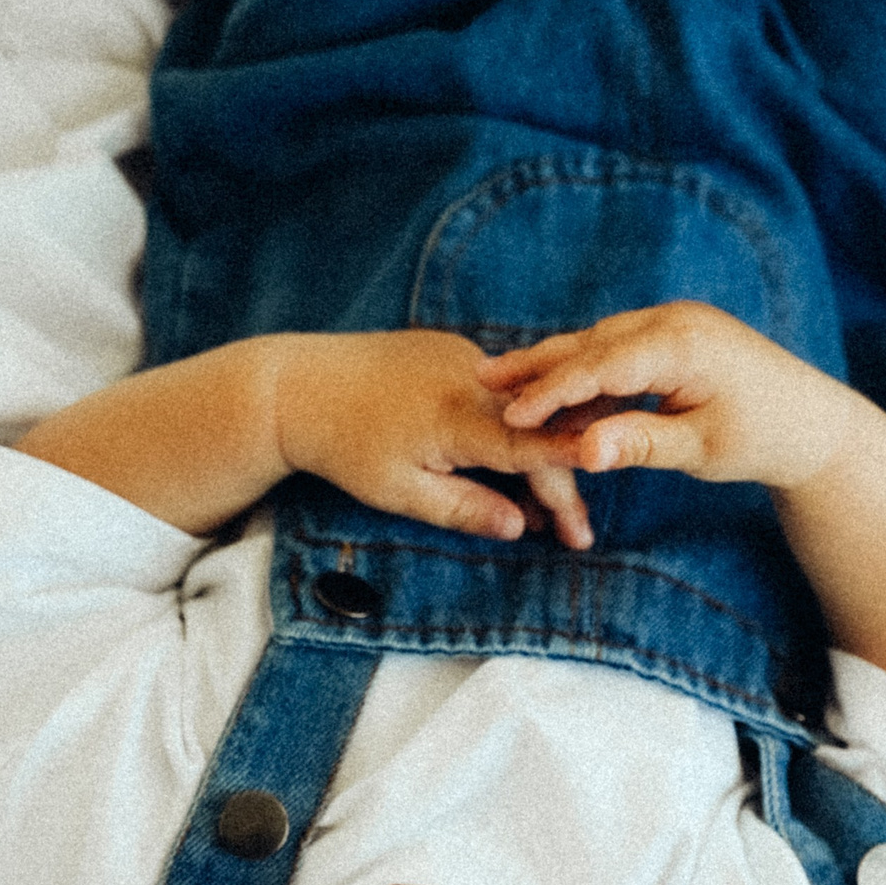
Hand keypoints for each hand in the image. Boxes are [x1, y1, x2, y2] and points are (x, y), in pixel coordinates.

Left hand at [272, 330, 595, 546]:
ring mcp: (465, 356)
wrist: (298, 385)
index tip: (587, 523)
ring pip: (521, 412)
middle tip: (575, 536)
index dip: (565, 486)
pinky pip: (500, 393)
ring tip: (545, 509)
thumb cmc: (343, 445)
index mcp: (458, 416)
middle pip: (536, 434)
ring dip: (537, 456)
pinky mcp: (454, 348)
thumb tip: (519, 528)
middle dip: (559, 485)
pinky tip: (513, 463)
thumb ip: (463, 508)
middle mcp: (471, 377)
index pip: (531, 452)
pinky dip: (512, 426)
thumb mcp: (399, 491)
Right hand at [479, 302, 861, 489]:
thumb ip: (638, 444)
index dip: (550, 390)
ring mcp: (676, 320)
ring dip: (555, 362)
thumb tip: (582, 454)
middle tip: (480, 377)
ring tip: (502, 379)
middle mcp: (676, 320)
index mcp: (683, 345)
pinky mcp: (675, 331)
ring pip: (600, 340)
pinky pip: (618, 344)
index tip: (509, 413)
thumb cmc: (761, 439)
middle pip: (591, 342)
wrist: (811, 422)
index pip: (600, 365)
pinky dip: (586, 366)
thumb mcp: (698, 448)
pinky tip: (555, 386)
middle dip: (537, 363)